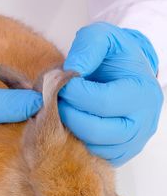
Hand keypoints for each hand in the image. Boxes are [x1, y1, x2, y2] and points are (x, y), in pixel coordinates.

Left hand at [59, 22, 163, 165]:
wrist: (124, 73)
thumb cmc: (112, 56)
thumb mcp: (102, 38)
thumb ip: (87, 47)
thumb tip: (71, 71)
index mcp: (142, 92)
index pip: (101, 101)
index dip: (71, 93)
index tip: (57, 83)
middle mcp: (142, 121)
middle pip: (94, 130)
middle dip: (65, 114)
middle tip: (53, 100)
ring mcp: (132, 142)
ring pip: (91, 147)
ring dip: (67, 130)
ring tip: (60, 110)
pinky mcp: (119, 154)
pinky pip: (92, 156)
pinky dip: (75, 143)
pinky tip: (69, 123)